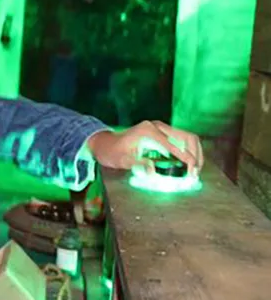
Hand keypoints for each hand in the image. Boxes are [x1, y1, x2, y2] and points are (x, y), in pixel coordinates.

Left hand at [86, 120, 202, 174]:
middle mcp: (157, 126)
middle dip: (195, 155)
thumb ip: (137, 164)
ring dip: (195, 152)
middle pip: (187, 137)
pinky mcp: (162, 133)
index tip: (192, 173)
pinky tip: (189, 164)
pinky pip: (182, 140)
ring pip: (187, 137)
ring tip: (195, 169)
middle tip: (195, 173)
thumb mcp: (122, 160)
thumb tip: (151, 171)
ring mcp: (160, 128)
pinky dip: (189, 151)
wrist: (104, 144)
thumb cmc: (112, 152)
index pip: (174, 145)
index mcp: (148, 131)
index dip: (186, 159)